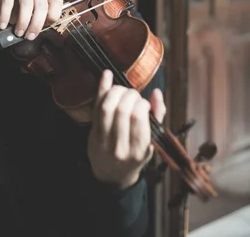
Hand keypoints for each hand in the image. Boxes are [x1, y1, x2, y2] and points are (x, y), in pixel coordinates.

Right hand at [0, 0, 62, 39]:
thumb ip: (32, 17)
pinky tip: (2, 24)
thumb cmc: (10, 1)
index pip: (56, 1)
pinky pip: (8, 1)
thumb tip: (34, 31)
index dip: (53, 15)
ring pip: (27, 3)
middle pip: (41, 4)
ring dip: (23, 21)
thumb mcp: (24, 10)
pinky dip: (5, 15)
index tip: (45, 28)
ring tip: (18, 32)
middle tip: (30, 36)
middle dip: (37, 24)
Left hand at [87, 69, 165, 189]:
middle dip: (130, 95)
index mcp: (139, 150)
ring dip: (116, 91)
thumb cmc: (135, 155)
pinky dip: (101, 88)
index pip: (138, 118)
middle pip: (122, 110)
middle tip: (133, 95)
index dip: (142, 104)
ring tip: (122, 90)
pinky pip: (95, 107)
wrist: (112, 176)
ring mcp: (103, 141)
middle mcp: (120, 147)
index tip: (143, 103)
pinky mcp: (92, 134)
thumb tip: (156, 93)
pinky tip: (107, 74)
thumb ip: (157, 116)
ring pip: (107, 108)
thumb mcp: (151, 142)